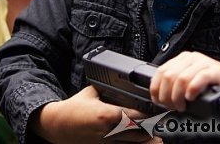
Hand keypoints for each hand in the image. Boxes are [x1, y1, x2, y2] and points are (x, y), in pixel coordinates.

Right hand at [32, 86, 160, 142]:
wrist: (55, 126)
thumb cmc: (73, 108)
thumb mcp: (91, 92)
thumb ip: (108, 89)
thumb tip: (123, 82)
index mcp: (106, 114)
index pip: (134, 115)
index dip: (149, 115)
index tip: (159, 111)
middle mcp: (108, 131)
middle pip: (139, 133)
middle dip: (153, 129)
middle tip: (163, 124)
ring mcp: (105, 143)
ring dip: (147, 140)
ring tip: (158, 136)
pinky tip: (143, 142)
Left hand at [150, 51, 219, 116]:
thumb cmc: (213, 85)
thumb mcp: (190, 82)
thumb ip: (176, 85)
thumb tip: (159, 97)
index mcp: (183, 59)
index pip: (161, 72)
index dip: (157, 89)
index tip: (159, 102)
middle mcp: (192, 58)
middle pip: (169, 76)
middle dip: (167, 96)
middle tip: (173, 106)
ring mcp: (204, 63)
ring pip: (181, 78)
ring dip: (178, 96)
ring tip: (182, 106)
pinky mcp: (216, 70)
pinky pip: (200, 78)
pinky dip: (192, 90)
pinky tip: (191, 98)